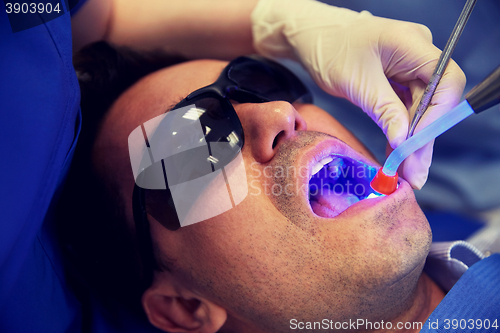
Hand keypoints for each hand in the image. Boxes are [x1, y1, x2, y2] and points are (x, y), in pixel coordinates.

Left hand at [252, 0, 465, 188]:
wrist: (313, 39)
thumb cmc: (330, 50)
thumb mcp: (357, 83)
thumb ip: (385, 110)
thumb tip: (404, 141)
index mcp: (413, 44)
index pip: (446, 81)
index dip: (437, 115)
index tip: (416, 144)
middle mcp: (418, 55)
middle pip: (435, 101)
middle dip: (423, 138)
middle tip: (414, 172)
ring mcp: (409, 68)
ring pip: (421, 109)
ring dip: (412, 141)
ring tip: (407, 173)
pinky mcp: (398, 81)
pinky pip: (405, 109)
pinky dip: (400, 132)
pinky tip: (396, 155)